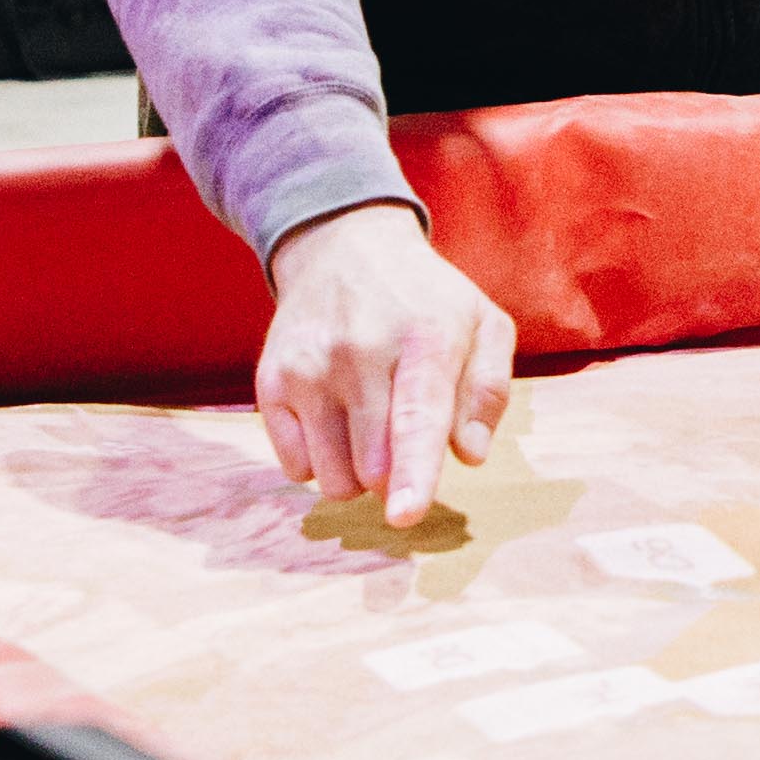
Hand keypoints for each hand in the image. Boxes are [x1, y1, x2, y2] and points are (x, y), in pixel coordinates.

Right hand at [252, 202, 514, 527]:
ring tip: (370, 424)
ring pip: (334, 479)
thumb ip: (487, 391)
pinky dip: (320, 462)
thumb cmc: (425, 299)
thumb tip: (469, 455)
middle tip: (405, 431)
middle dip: (398, 473)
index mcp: (425, 337)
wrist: (343, 245)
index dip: (413, 472)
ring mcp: (308, 367)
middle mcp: (359, 351)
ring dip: (359, 474)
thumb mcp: (482, 325)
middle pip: (374, 466)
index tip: (404, 514)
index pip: (416, 416)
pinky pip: (295, 468)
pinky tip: (334, 419)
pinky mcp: (271, 381)